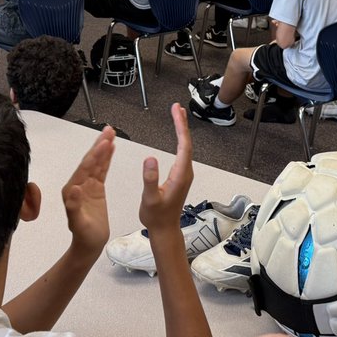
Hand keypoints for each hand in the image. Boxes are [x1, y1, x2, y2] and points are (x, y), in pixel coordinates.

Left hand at [62, 127, 114, 255]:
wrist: (89, 245)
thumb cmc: (84, 236)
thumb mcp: (78, 224)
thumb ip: (74, 206)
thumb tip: (74, 189)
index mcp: (72, 190)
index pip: (85, 168)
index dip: (95, 155)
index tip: (105, 143)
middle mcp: (78, 184)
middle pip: (90, 160)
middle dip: (99, 145)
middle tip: (109, 130)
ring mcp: (87, 185)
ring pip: (97, 162)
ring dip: (103, 148)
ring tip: (111, 133)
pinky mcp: (96, 188)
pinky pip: (102, 170)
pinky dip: (106, 158)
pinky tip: (111, 148)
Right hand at [139, 103, 193, 236]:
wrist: (164, 229)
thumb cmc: (156, 217)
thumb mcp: (150, 198)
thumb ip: (150, 179)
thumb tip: (150, 158)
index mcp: (180, 174)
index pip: (183, 145)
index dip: (180, 126)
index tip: (176, 111)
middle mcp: (186, 172)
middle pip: (186, 142)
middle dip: (182, 123)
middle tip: (177, 107)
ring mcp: (184, 174)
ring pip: (185, 146)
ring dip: (181, 130)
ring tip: (177, 115)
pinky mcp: (180, 176)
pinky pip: (182, 152)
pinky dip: (179, 139)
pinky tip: (177, 135)